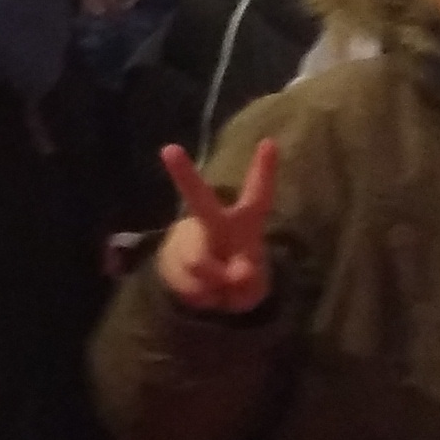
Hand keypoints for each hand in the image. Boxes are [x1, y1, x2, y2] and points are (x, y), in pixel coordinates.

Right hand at [153, 139, 278, 315]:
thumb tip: (231, 275)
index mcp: (244, 222)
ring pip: (200, 264)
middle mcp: (214, 223)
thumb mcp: (254, 285)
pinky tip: (203, 290)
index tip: (270, 142)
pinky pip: (191, 286)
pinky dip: (203, 297)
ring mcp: (189, 240)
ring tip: (218, 286)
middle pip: (200, 200)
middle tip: (168, 149)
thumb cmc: (238, 273)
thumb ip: (249, 281)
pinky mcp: (170, 259)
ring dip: (215, 286)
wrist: (204, 290)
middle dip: (184, 175)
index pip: (258, 194)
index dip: (265, 170)